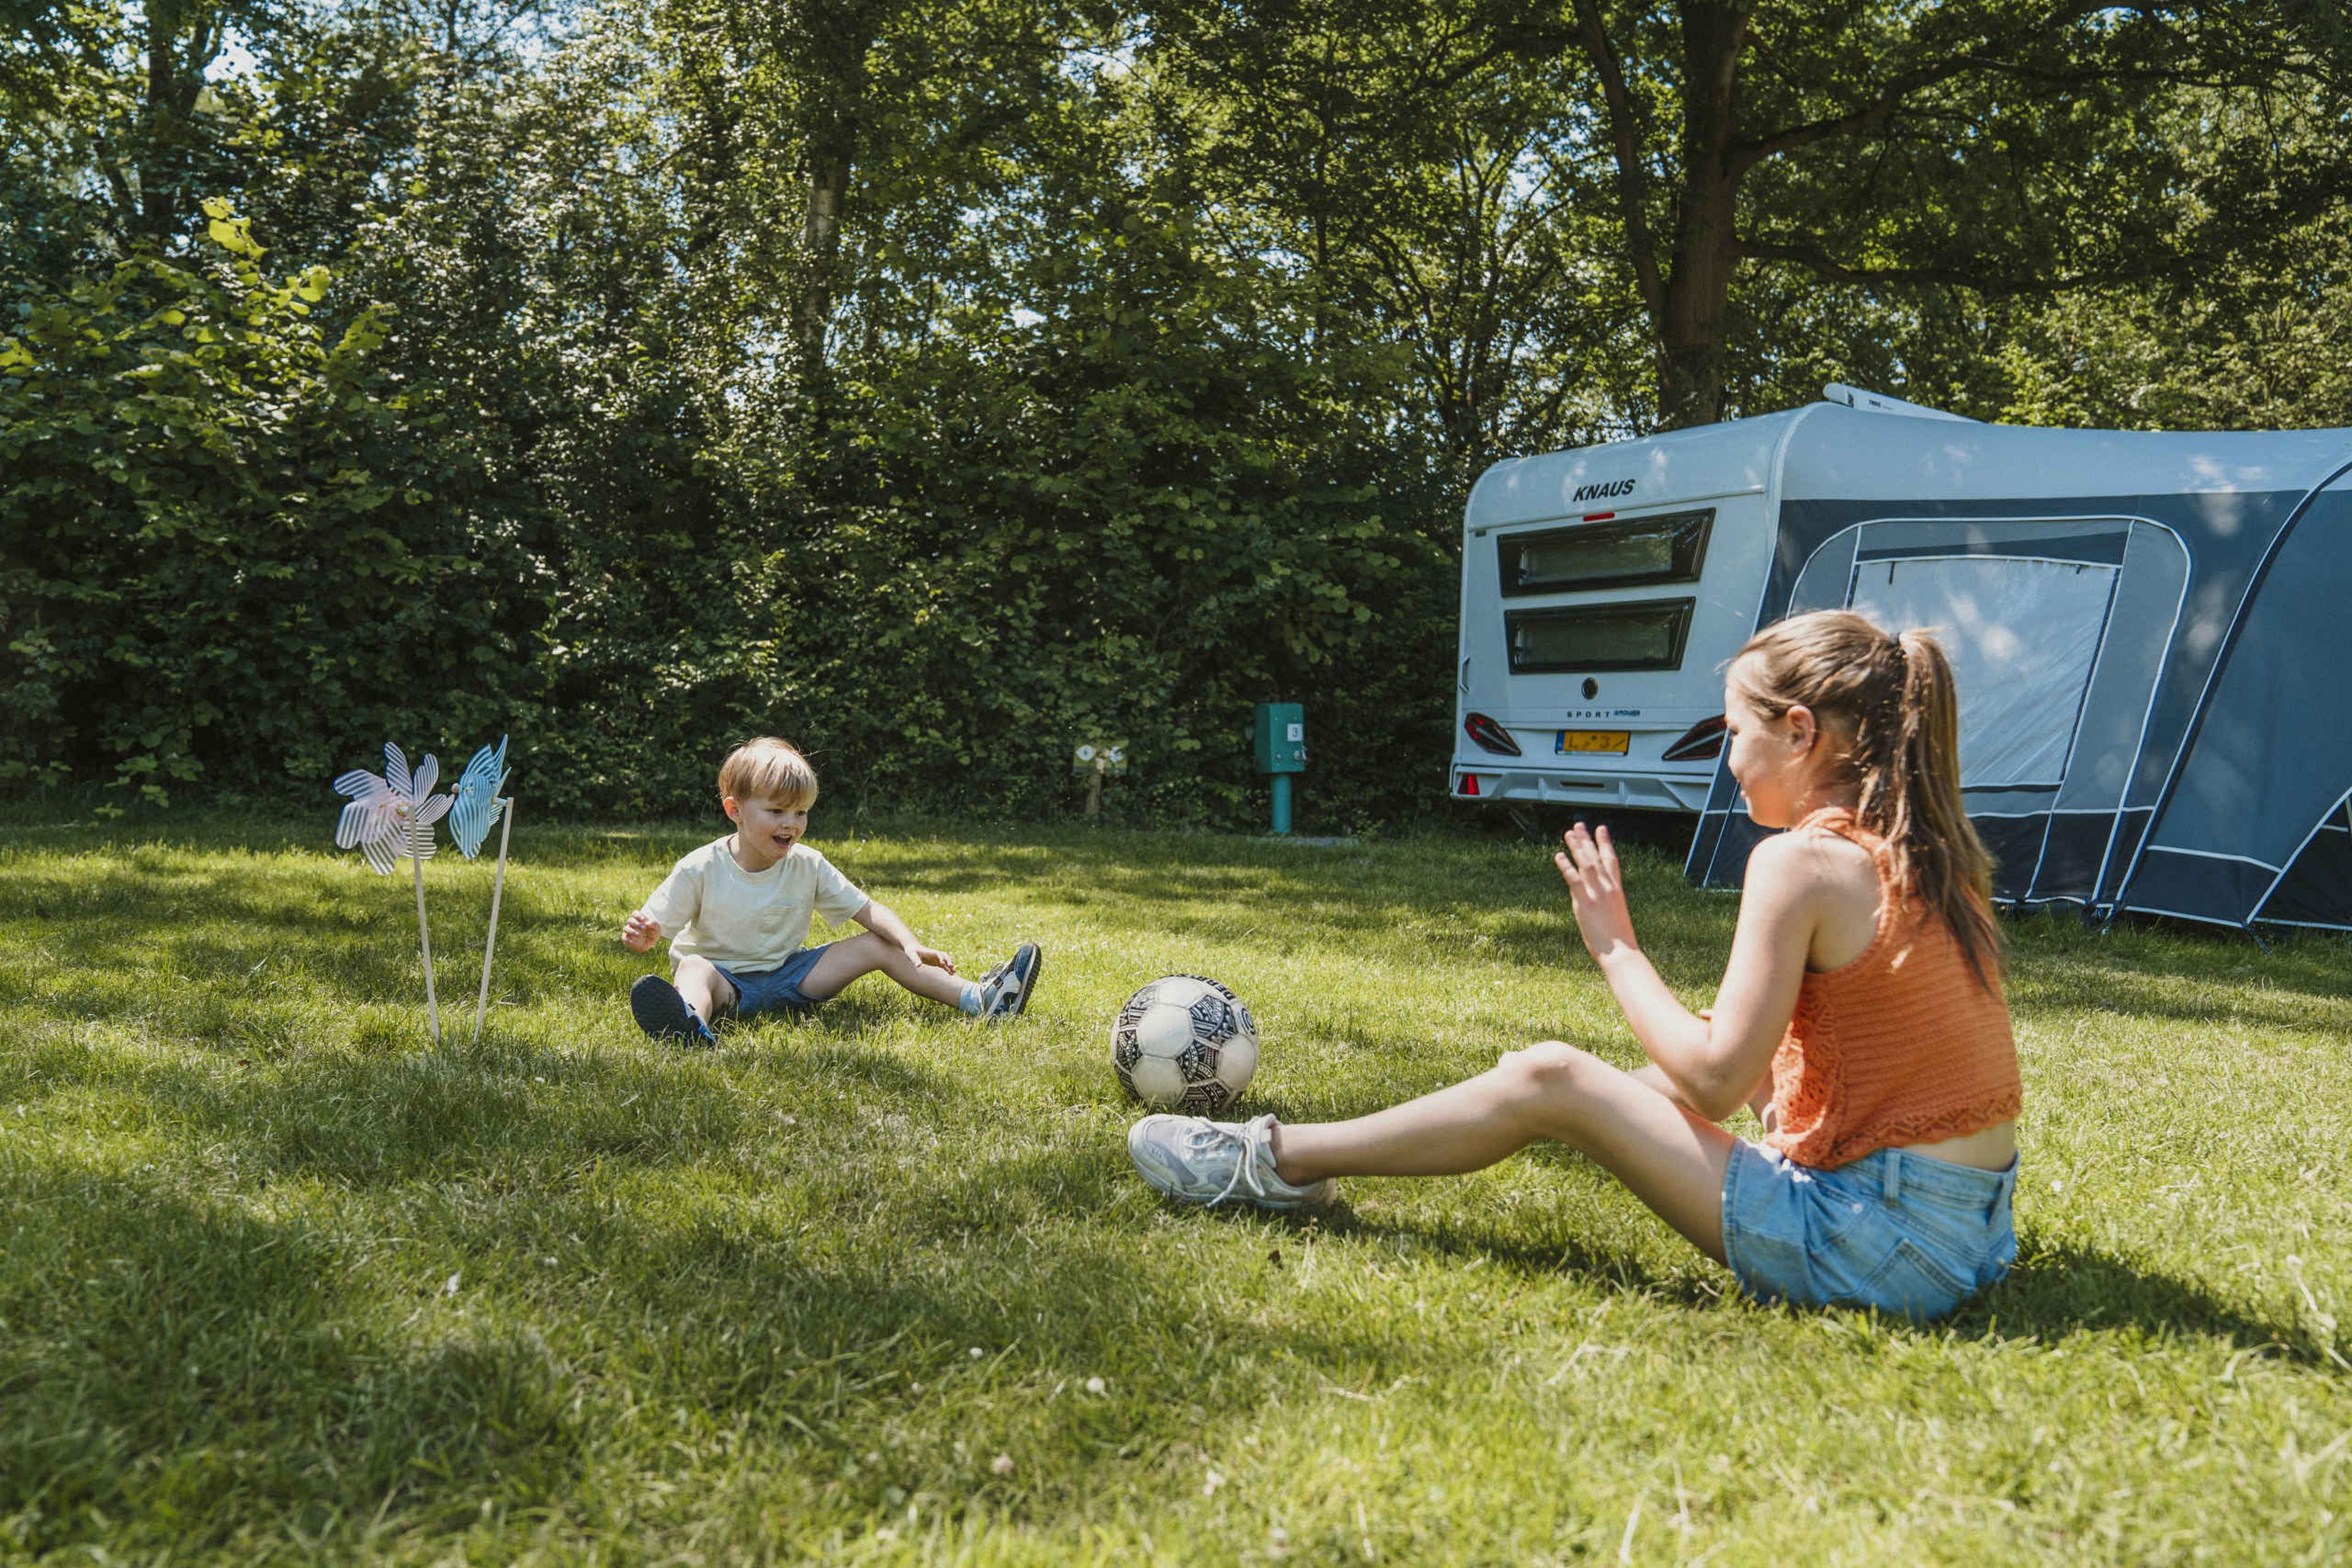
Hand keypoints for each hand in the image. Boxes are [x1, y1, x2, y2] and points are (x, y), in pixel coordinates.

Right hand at [622, 912, 660, 952]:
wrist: (649, 944)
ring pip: (626, 928)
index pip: (635, 913)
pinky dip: (628, 939)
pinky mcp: (626, 938)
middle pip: (630, 920)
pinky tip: (633, 941)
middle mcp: (632, 924)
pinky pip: (624, 937)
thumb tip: (647, 923)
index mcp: (639, 919)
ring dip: (632, 931)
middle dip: (636, 923)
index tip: (644, 920)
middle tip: (644, 928)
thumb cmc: (653, 934)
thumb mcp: (657, 929)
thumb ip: (654, 924)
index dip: (638, 915)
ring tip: (639, 935)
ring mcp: (629, 931)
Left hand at [910, 943, 954, 973]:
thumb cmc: (912, 951)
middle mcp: (935, 955)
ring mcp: (937, 958)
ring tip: (954, 972)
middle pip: (945, 956)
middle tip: (951, 966)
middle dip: (948, 961)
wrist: (913, 949)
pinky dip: (947, 969)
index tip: (942, 963)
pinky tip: (951, 974)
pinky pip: (944, 966)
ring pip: (946, 962)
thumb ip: (915, 959)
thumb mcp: (912, 954)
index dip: (941, 958)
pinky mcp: (937, 962)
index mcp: (930, 952)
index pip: (938, 954)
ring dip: (950, 966)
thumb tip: (918, 966)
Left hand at [1554, 822, 1639, 962]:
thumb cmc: (1620, 941)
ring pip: (1586, 863)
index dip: (1605, 843)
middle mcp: (1608, 887)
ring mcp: (1597, 894)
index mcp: (1617, 890)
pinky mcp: (1585, 903)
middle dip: (1587, 840)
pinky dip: (1566, 866)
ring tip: (1568, 833)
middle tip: (1578, 825)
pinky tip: (1559, 856)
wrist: (1621, 953)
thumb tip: (1594, 902)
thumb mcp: (1616, 916)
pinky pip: (1573, 879)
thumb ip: (1606, 904)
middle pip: (1596, 857)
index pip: (1612, 860)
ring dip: (1576, 847)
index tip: (1601, 828)